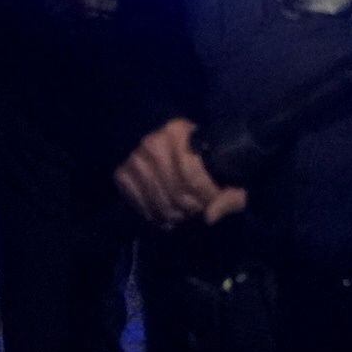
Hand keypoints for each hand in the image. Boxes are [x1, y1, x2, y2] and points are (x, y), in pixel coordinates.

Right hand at [115, 117, 245, 228]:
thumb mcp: (221, 167)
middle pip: (176, 192)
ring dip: (173, 215)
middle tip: (196, 211)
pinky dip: (153, 215)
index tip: (212, 202)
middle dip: (190, 208)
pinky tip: (164, 217)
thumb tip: (211, 218)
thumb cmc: (198, 154)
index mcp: (181, 133)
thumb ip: (229, 194)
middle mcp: (154, 143)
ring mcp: (135, 158)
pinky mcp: (122, 174)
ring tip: (183, 215)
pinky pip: (139, 204)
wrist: (163, 139)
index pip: (194, 177)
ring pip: (159, 202)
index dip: (206, 197)